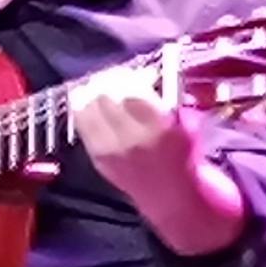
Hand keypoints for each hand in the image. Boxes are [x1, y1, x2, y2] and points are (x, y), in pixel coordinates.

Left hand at [66, 58, 194, 176]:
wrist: (170, 193)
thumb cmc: (182, 154)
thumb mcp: (185, 123)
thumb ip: (165, 97)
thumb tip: (142, 73)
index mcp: (158, 127)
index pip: (129, 92)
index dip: (126, 77)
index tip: (129, 73)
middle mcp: (130, 139)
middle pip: (103, 97)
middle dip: (107, 82)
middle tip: (112, 78)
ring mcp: (109, 150)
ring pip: (85, 108)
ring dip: (90, 93)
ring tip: (99, 89)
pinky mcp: (95, 157)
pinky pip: (80, 125)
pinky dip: (84, 110)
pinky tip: (91, 105)